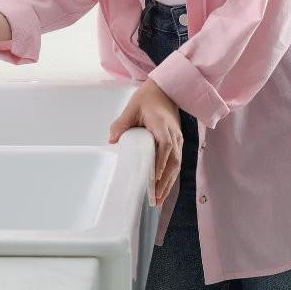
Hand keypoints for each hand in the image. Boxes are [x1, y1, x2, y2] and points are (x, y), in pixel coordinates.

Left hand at [109, 80, 182, 206]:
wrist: (166, 90)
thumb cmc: (148, 98)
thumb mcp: (132, 107)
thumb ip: (121, 123)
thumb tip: (112, 140)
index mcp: (162, 125)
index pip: (165, 145)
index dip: (161, 162)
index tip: (155, 177)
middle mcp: (174, 134)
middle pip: (174, 160)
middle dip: (165, 181)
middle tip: (155, 198)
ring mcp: (178, 139)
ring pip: (177, 164)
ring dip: (169, 183)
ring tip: (159, 200)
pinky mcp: (178, 142)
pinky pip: (176, 162)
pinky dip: (171, 177)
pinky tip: (164, 189)